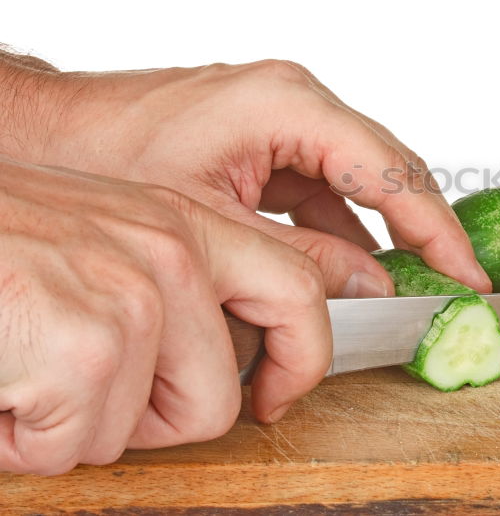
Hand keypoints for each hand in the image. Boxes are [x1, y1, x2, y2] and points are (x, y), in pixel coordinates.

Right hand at [0, 157, 330, 474]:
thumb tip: (239, 349)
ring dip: (71, 426)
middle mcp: (171, 251)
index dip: (301, 357)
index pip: (298, 288)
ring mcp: (134, 297)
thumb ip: (173, 280)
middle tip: (88, 397)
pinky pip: (70, 447)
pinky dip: (19, 440)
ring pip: (140, 433)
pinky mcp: (85, 346)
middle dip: (155, 423)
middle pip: (220, 397)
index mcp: (183, 222)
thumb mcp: (99, 238)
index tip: (278, 393)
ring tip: (22, 367)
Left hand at [31, 59, 491, 295]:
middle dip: (422, 233)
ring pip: (359, 183)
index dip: (436, 229)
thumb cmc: (103, 154)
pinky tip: (349, 272)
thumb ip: (300, 259)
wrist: (39, 134)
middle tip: (453, 287)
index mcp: (288, 104)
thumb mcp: (212, 224)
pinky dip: (339, 232)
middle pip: (388, 171)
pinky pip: (322, 189)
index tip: (466, 274)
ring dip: (381, 238)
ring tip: (405, 291)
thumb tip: (369, 289)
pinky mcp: (266, 141)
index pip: (392, 170)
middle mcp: (295, 100)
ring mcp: (282, 118)